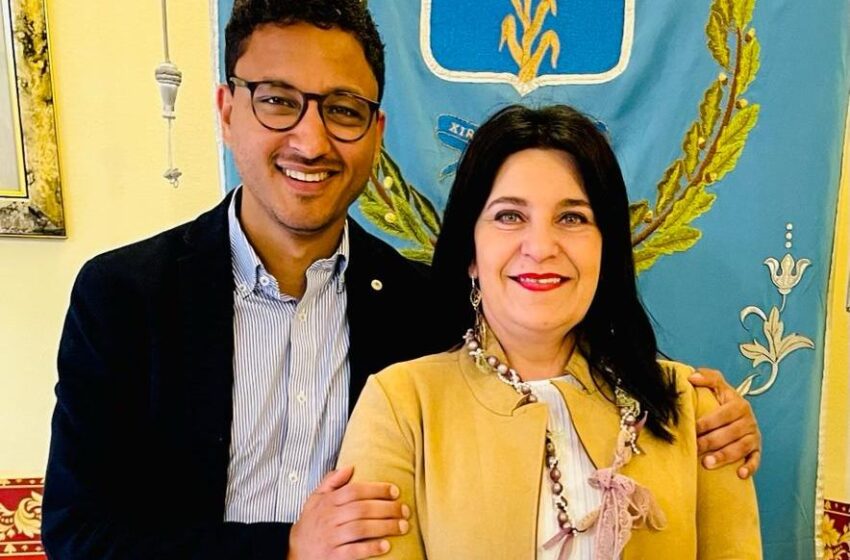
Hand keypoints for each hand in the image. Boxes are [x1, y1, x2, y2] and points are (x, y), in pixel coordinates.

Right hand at [288, 465, 410, 559]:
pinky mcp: (333, 557)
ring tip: (402, 526)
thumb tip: (350, 467)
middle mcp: (329, 518)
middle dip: (387, 508)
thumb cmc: (311, 523)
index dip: (376, 489)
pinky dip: (371, 548)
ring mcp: (331, 538)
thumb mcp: (315, 498)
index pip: (354, 491)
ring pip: (361, 528)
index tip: (395, 491)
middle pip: (362, 509)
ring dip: (384, 527)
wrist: (295, 552)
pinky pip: (354, 551)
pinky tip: (386, 545)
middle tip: (405, 510)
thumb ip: (331, 481)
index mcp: (327, 502)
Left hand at [689, 368, 760, 478]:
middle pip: (730, 433)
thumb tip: (693, 377)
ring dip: (724, 456)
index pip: (723, 414)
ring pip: (741, 448)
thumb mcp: (717, 385)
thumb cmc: (722, 399)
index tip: (692, 428)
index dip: (707, 422)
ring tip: (707, 463)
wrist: (737, 411)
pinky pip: (756, 459)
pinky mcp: (757, 449)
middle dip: (711, 441)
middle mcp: (749, 420)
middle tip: (695, 448)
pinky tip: (740, 474)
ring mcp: (754, 436)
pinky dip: (750, 467)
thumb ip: (707, 377)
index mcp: (739, 404)